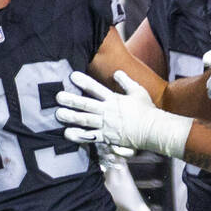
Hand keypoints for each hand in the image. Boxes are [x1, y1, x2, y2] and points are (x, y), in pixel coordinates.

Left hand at [56, 70, 193, 158]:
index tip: (72, 76)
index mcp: (114, 99)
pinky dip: (78, 136)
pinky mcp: (107, 138)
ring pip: (85, 120)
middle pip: (86, 104)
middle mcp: (107, 111)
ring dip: (70, 116)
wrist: (153, 130)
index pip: (96, 88)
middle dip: (71, 100)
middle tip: (58, 97)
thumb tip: (117, 72)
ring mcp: (106, 125)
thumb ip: (126, 81)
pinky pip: (90, 137)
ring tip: (58, 114)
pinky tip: (67, 133)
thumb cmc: (147, 110)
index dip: (83, 81)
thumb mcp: (138, 91)